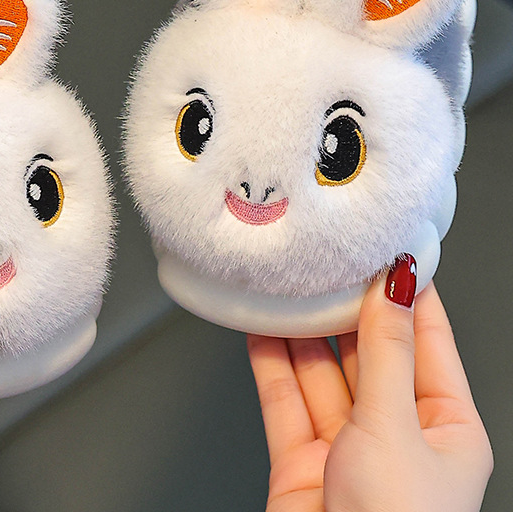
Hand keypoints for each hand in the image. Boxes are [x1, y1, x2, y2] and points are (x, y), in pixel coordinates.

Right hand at [247, 256, 492, 511]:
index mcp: (446, 426)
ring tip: (286, 284)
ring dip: (301, 330)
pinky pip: (284, 398)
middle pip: (367, 352)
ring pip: (320, 371)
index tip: (387, 245)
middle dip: (344, 307)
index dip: (407, 290)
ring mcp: (346, 447)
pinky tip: (260, 327)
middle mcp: (397, 434)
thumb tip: (394, 287)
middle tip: (324, 260)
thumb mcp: (397, 427)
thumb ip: (384, 352)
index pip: (426, 339)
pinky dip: (269, 361)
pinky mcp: (301, 460)